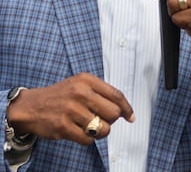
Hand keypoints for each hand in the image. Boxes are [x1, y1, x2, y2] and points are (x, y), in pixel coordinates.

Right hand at [6, 73, 133, 144]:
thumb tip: (126, 112)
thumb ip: (102, 93)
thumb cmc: (61, 96)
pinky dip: (87, 139)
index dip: (127, 108)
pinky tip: (79, 132)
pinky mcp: (63, 127)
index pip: (117, 95)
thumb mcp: (80, 84)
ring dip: (99, 132)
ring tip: (90, 127)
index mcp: (87, 80)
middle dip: (111, 120)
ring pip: (103, 129)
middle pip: (113, 113)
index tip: (130, 117)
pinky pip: (88, 140)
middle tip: (101, 120)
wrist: (29, 106)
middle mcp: (80, 93)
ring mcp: (71, 110)